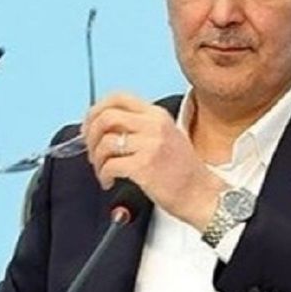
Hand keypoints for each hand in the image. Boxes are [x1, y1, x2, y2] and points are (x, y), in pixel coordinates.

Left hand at [83, 92, 225, 230]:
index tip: (90, 126)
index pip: (118, 98)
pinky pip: (109, 165)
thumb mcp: (167, 136)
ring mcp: (150, 145)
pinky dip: (103, 175)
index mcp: (157, 115)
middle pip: (106, 116)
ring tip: (102, 170)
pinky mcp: (144, 166)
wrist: (201, 193)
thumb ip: (139, 127)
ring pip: (105, 142)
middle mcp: (154, 126)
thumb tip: (103, 128)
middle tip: (90, 150)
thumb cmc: (183, 170)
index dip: (96, 110)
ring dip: (96, 159)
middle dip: (90, 134)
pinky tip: (109, 181)